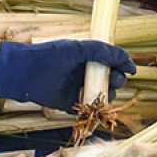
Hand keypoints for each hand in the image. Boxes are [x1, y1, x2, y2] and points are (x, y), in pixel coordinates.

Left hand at [0, 39, 136, 109]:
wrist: (26, 73)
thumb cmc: (52, 56)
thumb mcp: (80, 49)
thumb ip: (104, 52)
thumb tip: (128, 60)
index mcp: (89, 57)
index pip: (113, 62)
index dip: (123, 66)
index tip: (130, 70)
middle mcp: (85, 72)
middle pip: (111, 79)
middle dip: (117, 80)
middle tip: (114, 80)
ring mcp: (78, 88)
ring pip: (102, 95)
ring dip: (107, 95)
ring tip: (102, 93)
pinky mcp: (70, 103)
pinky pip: (88, 108)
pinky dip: (93, 108)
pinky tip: (92, 104)